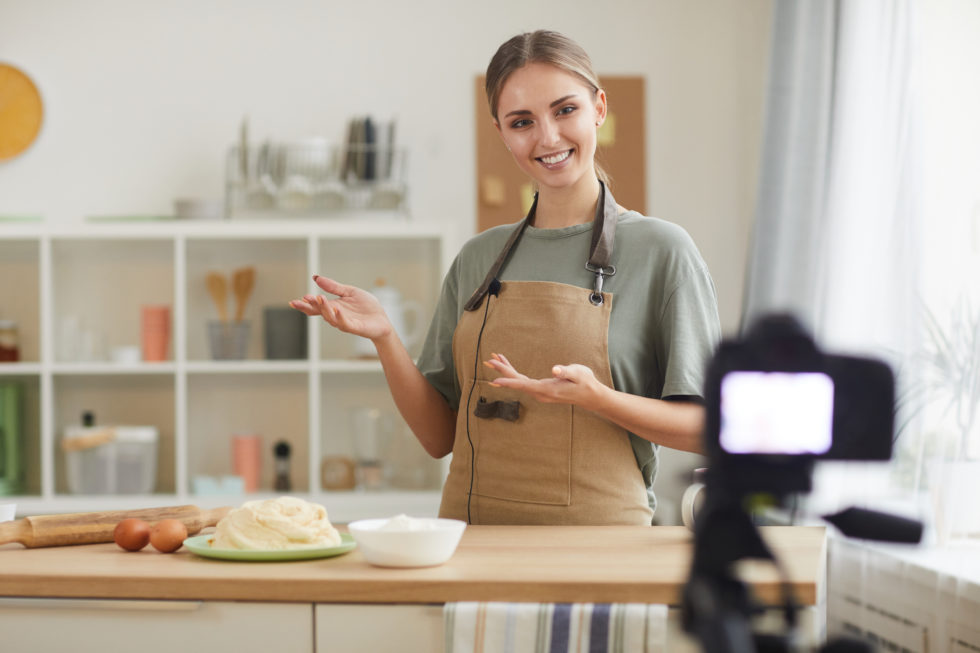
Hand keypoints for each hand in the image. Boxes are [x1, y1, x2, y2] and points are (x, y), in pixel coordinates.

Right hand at [289, 275, 391, 340]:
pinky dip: (340, 317)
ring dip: (324, 308)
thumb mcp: (349, 292)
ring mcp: (344, 322)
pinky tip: (336, 309)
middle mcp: (336, 315)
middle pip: (319, 312)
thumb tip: (316, 278)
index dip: (305, 304)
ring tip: (319, 298)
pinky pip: (345, 323)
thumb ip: (333, 287)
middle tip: (302, 300)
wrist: (381, 319)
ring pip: (330, 317)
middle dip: (310, 307)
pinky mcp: (355, 327)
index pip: (316, 306)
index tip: (294, 301)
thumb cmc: (366, 306)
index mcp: (333, 306)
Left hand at [482, 352, 605, 410]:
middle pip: (518, 382)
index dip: (509, 382)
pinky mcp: (541, 389)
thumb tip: (555, 370)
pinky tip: (508, 366)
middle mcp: (541, 393)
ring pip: (519, 381)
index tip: (495, 380)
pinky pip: (523, 381)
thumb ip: (566, 372)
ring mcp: (540, 392)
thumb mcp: (579, 374)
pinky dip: (514, 373)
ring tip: (494, 359)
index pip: (524, 385)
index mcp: (547, 389)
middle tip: (489, 361)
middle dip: (502, 371)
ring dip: (506, 370)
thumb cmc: (586, 383)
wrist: (590, 396)